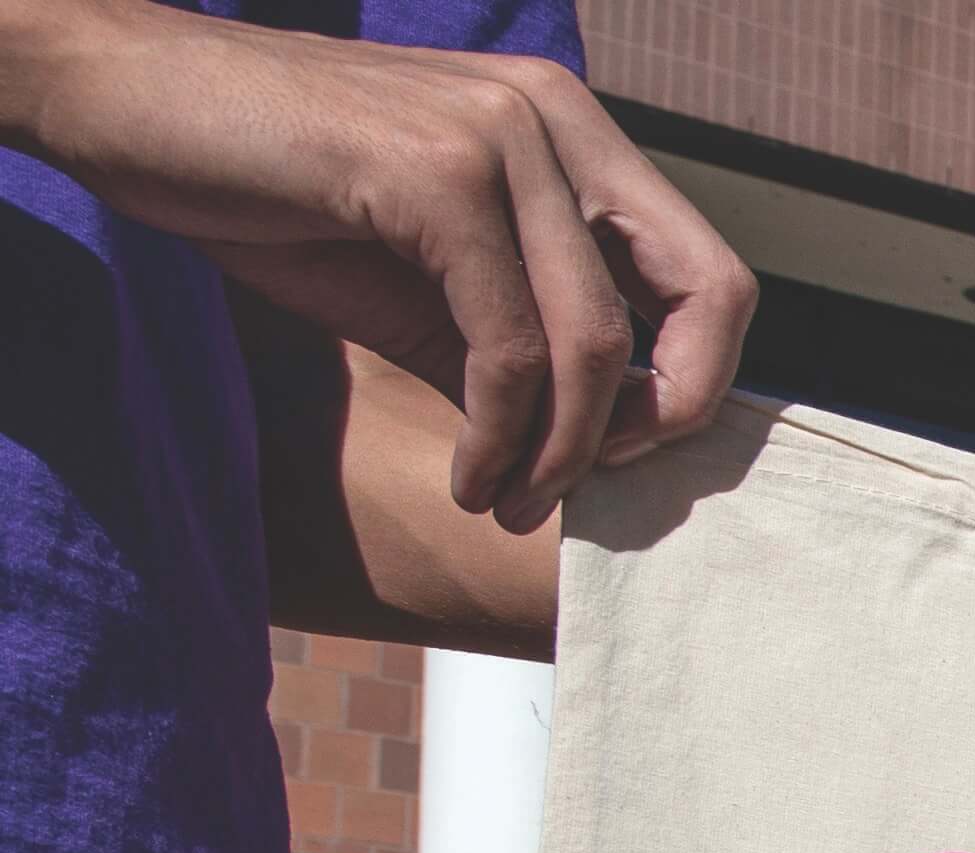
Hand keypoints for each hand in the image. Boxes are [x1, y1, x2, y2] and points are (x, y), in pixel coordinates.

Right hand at [9, 0, 755, 531]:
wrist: (142, 111)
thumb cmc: (282, 198)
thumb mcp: (429, 289)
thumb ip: (520, 353)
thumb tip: (601, 457)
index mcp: (571, 135)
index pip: (713, 277)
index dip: (694, 386)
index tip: (621, 457)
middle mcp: (555, 120)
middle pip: (703, 304)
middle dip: (654, 430)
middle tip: (572, 492)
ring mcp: (501, 138)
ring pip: (596, 345)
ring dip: (556, 459)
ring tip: (501, 500)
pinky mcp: (435, 176)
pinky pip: (508, 351)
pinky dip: (495, 441)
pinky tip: (465, 479)